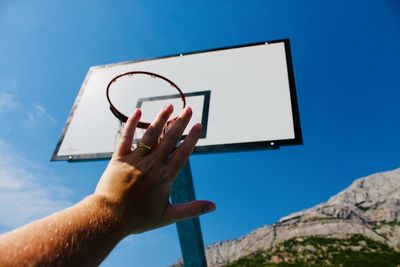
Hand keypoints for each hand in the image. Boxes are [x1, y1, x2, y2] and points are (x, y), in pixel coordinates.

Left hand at [95, 104, 215, 234]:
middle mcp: (152, 165)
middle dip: (180, 122)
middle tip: (189, 108)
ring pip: (151, 135)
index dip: (191, 138)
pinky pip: (126, 137)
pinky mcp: (119, 158)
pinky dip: (132, 124)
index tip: (198, 125)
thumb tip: (214, 207)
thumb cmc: (139, 219)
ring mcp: (136, 160)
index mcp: (165, 177)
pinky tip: (138, 111)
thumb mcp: (168, 216)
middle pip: (169, 139)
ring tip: (170, 106)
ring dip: (161, 119)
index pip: (182, 152)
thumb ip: (192, 209)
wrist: (109, 217)